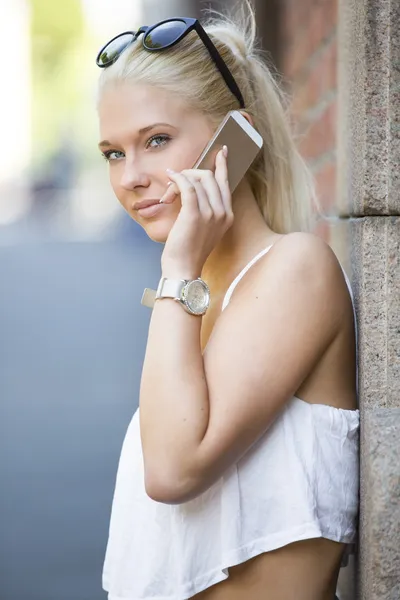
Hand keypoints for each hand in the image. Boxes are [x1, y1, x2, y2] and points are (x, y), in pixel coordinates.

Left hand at [160, 146, 233, 277]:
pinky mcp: (194, 214)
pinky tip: (170, 178)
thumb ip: (206, 209)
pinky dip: (177, 179)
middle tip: (176, 182)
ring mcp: (210, 213)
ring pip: (197, 180)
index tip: (221, 151)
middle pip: (210, 177)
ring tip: (169, 192)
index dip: (222, 165)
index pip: (226, 183)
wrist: (183, 268)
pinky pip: (187, 186)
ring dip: (180, 180)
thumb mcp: (205, 228)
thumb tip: (193, 186)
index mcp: (227, 215)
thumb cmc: (189, 250)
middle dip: (191, 174)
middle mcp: (222, 213)